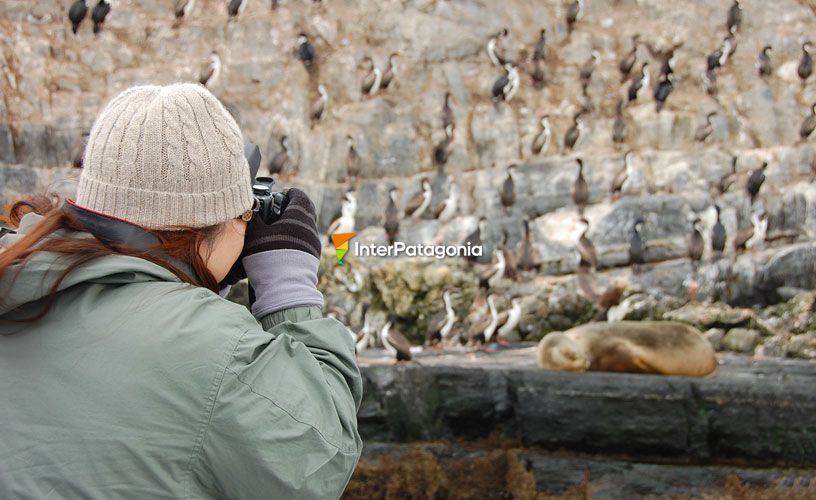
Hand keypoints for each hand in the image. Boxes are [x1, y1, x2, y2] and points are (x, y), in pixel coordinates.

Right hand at [239, 188, 323, 316]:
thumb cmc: (269, 257)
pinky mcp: (313, 258)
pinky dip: (295, 240)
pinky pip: (305, 242)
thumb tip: (250, 208)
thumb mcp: (255, 233)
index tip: (280, 195)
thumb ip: (253, 217)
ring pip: (305, 227)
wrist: (285, 288)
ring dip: (293, 226)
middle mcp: (310, 228)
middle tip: (276, 212)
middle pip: (304, 211)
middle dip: (291, 209)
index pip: (298, 195)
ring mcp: (314, 244)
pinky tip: (281, 247)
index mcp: (299, 216)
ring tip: (276, 231)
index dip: (289, 193)